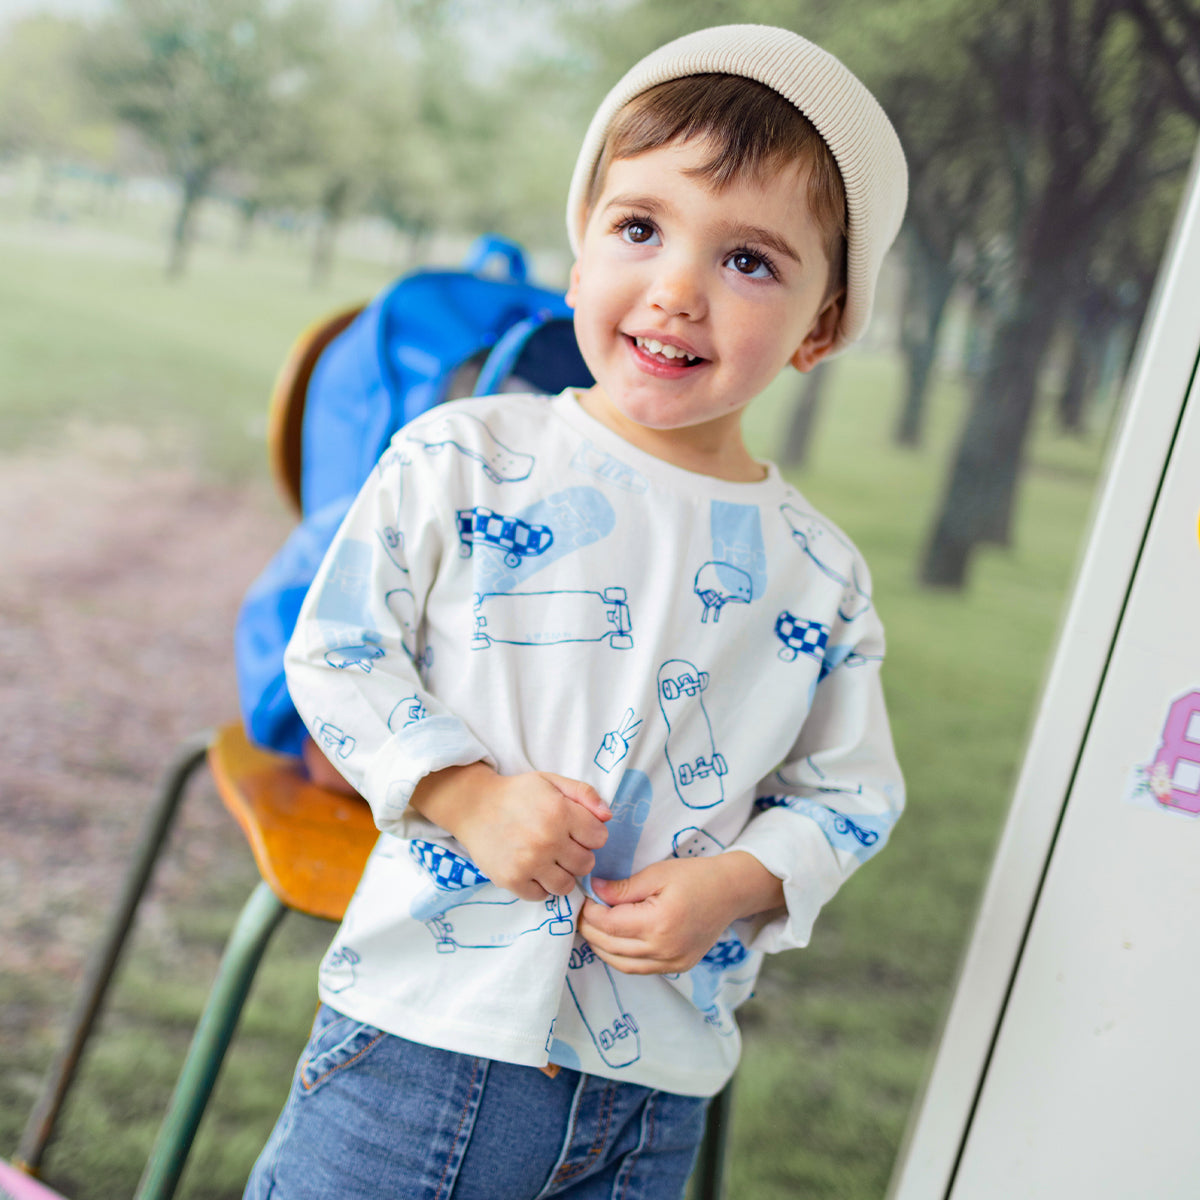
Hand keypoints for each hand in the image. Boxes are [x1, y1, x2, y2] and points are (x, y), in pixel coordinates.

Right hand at [409, 762, 609, 900]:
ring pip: (566, 885)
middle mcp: (547, 840)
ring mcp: (529, 863)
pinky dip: (540, 886)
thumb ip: (584, 794)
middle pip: (586, 864)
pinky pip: (541, 896)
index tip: (577, 830)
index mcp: (560, 813)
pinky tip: (533, 870)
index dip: (591, 834)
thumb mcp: (551, 781)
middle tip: (562, 846)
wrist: (474, 806)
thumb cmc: (517, 793)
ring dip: (562, 874)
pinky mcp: (512, 880)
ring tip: (549, 860)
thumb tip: (608, 816)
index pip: (600, 838)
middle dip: (578, 855)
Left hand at [578, 852, 783, 974]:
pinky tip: (612, 940)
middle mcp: (664, 949)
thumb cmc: (695, 876)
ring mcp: (672, 962)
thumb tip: (593, 891)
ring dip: (600, 947)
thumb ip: (623, 888)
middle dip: (589, 929)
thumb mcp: (657, 873)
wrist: (731, 892)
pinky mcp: (678, 967)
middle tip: (580, 912)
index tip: (583, 897)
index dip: (589, 912)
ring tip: (590, 927)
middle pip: (610, 946)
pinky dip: (620, 957)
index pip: (608, 924)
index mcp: (659, 923)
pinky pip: (638, 969)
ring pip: (621, 963)